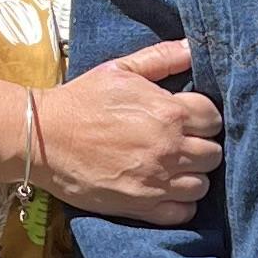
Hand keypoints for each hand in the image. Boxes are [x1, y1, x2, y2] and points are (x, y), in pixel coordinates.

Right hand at [36, 41, 222, 224]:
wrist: (44, 138)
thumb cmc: (81, 101)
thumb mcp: (120, 69)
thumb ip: (162, 58)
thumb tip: (192, 46)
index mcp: (169, 113)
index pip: (214, 119)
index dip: (204, 117)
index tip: (189, 119)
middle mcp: (170, 149)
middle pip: (213, 154)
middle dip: (202, 146)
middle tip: (182, 143)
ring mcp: (157, 181)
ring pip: (202, 185)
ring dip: (193, 175)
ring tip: (174, 167)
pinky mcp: (142, 206)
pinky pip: (183, 212)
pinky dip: (181, 203)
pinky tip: (166, 189)